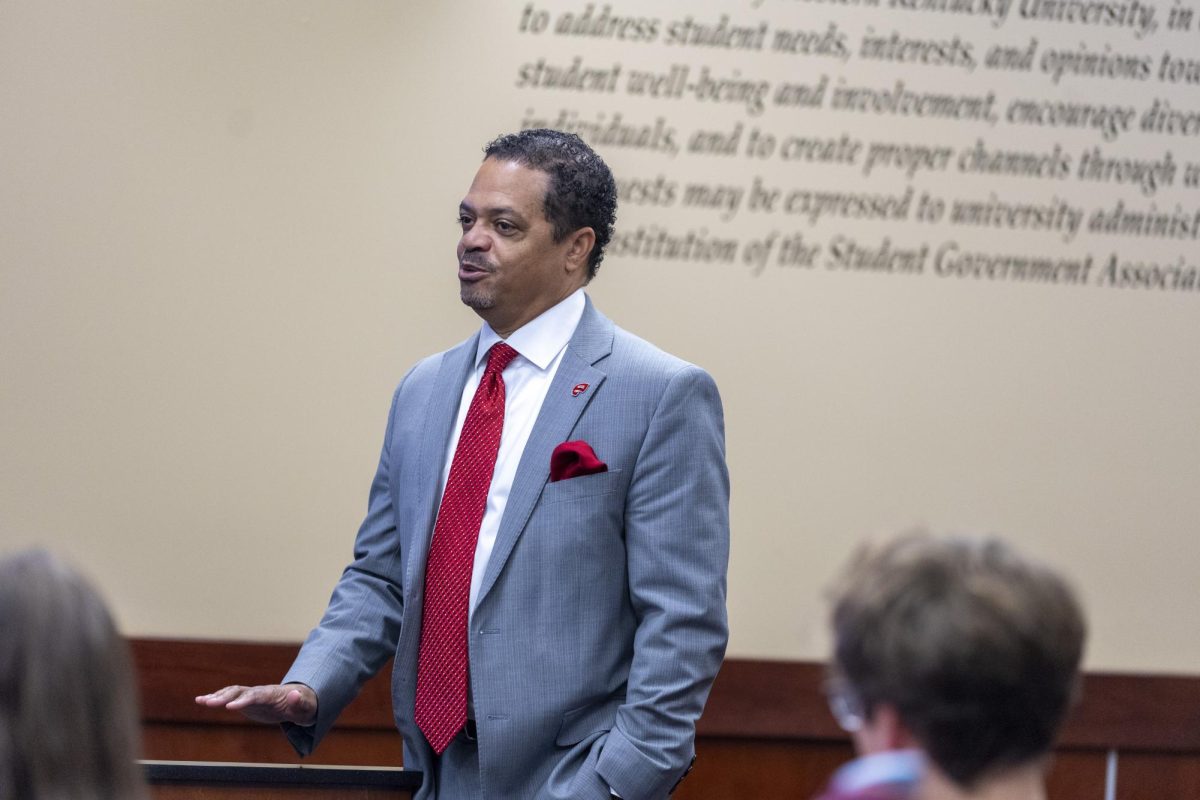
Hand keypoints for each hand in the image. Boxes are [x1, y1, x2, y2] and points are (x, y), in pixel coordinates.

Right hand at [194, 683, 317, 725]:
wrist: (299, 702)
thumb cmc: (304, 705)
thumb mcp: (306, 707)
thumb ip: (300, 702)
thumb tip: (296, 693)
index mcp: (272, 694)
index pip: (256, 696)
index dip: (244, 701)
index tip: (230, 708)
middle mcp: (259, 692)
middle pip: (240, 692)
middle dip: (225, 697)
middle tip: (209, 704)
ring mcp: (251, 695)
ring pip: (232, 693)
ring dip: (217, 696)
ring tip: (200, 701)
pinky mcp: (246, 701)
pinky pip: (228, 698)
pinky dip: (215, 698)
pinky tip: (200, 700)